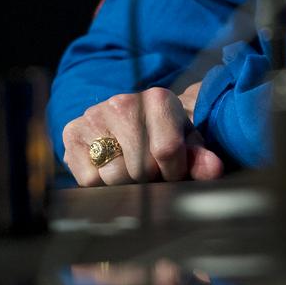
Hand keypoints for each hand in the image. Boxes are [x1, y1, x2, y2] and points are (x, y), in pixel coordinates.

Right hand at [61, 85, 223, 186]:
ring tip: (132, 171)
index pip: (166, 150)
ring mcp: (94, 116)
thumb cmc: (167, 134)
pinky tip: (110, 169)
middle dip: (149, 180)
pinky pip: (87, 179)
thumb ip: (200, 157)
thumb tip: (213, 170)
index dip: (173, 172)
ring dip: (125, 185)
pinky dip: (100, 184)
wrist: (133, 121)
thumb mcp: (188, 143)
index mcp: (158, 100)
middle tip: (152, 174)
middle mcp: (122, 102)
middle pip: (139, 167)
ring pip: (112, 176)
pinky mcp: (72, 133)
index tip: (174, 172)